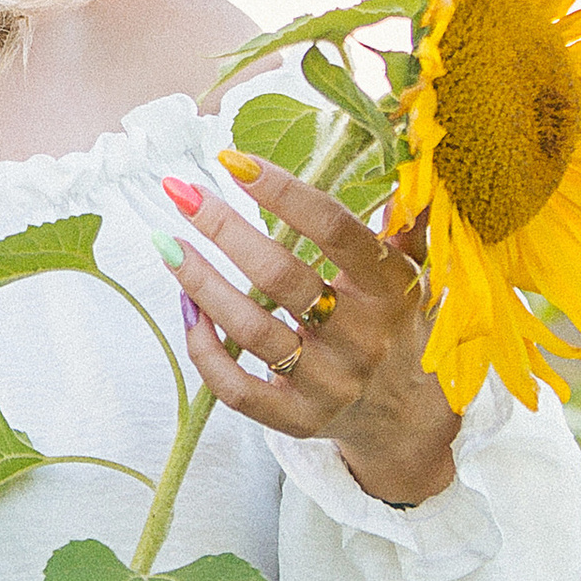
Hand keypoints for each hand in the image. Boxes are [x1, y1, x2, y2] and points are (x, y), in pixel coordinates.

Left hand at [167, 153, 460, 505]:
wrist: (408, 418)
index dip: (283, 192)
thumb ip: (404, 223)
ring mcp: (329, 384)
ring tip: (167, 243)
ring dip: (201, 282)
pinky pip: (236, 389)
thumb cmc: (398, 325)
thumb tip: (402, 167)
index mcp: (390, 289)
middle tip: (181, 191)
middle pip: (280, 277)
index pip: (334, 230)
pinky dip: (204, 349)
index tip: (233, 160)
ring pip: (251, 330)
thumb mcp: (414, 273)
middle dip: (225, 228)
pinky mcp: (298, 420)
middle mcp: (362, 338)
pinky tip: (185, 309)